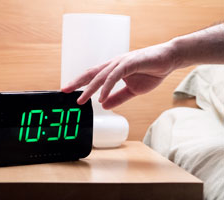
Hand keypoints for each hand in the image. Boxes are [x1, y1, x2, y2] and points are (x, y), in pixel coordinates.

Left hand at [62, 41, 177, 108]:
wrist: (168, 59)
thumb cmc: (151, 72)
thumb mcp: (132, 90)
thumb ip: (118, 97)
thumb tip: (104, 106)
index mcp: (112, 70)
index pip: (92, 76)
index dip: (80, 83)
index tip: (69, 92)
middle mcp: (113, 65)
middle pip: (91, 73)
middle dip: (77, 82)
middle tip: (64, 91)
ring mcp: (121, 63)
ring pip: (101, 76)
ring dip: (89, 88)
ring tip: (81, 99)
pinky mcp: (130, 63)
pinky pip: (115, 76)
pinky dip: (107, 87)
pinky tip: (101, 97)